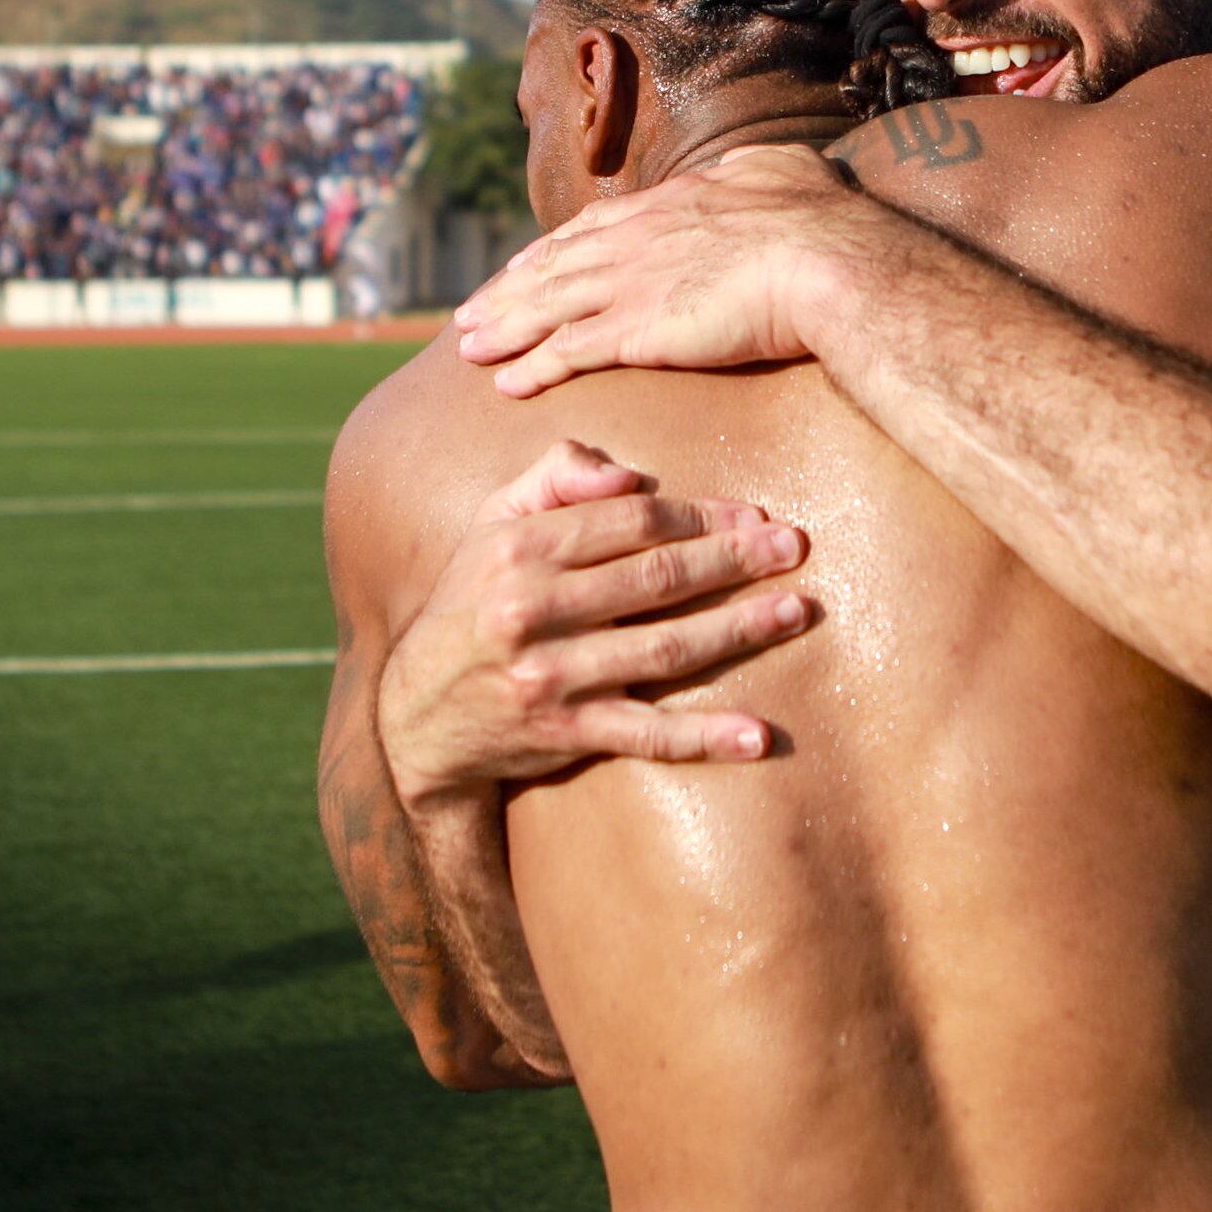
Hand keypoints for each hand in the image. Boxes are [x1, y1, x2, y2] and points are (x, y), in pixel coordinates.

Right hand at [377, 440, 808, 805]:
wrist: (415, 716)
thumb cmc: (473, 602)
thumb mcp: (492, 524)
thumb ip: (555, 476)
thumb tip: (629, 474)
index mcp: (519, 548)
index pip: (629, 521)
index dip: (698, 515)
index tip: (752, 516)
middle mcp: (532, 609)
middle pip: (656, 578)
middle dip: (734, 560)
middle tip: (794, 547)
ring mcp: (551, 676)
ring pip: (663, 649)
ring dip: (739, 629)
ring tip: (795, 611)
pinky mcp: (566, 734)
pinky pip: (647, 735)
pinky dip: (705, 737)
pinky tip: (757, 735)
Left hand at [452, 145, 870, 395]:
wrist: (830, 262)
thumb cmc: (822, 219)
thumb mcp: (787, 170)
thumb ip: (760, 166)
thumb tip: (755, 161)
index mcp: (673, 202)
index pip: (593, 225)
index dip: (553, 249)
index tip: (524, 265)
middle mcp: (640, 237)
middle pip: (555, 264)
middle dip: (508, 289)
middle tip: (471, 311)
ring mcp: (634, 282)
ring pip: (548, 305)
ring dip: (503, 327)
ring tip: (467, 348)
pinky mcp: (638, 329)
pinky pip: (569, 351)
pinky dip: (532, 367)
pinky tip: (506, 384)